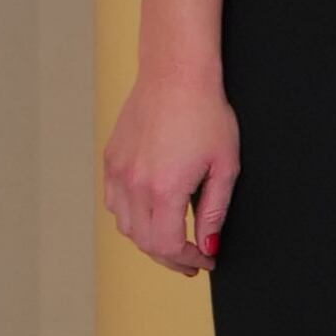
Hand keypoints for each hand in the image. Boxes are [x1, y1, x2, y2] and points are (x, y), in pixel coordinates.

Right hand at [101, 60, 239, 274]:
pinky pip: (114, 202)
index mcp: (164, 189)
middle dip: (171, 257)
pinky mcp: (111, 160)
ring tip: (173, 239)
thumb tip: (209, 244)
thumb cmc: (206, 114)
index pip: (168, 246)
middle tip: (193, 259)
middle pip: (145, 242)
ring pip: (125, 226)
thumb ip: (214, 211)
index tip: (206, 260)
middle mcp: (134, 184)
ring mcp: (118, 172)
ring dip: (149, 239)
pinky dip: (131, 217)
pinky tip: (152, 214)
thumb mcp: (224, 166)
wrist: (175, 75)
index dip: (189, 260)